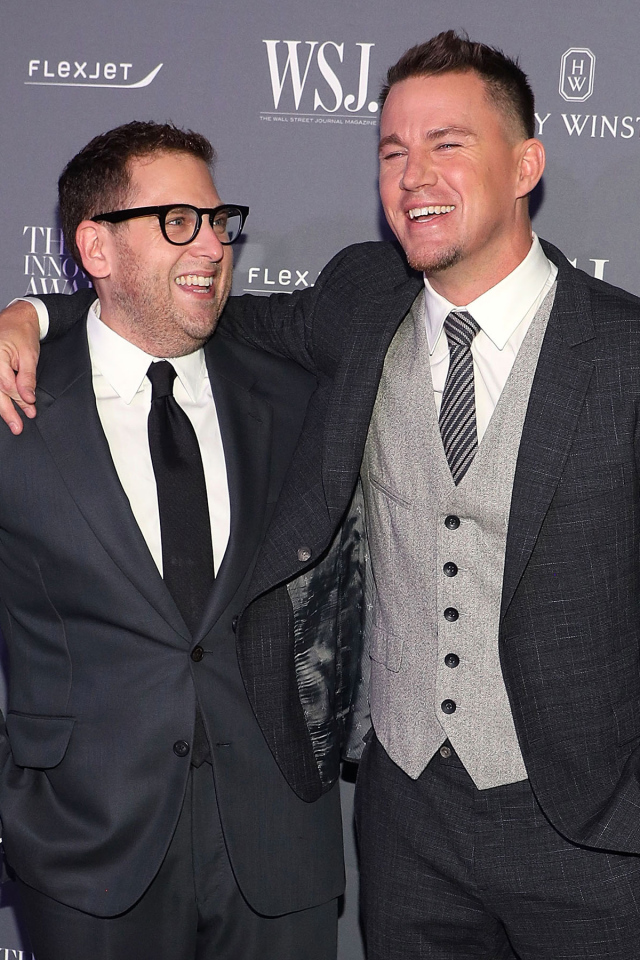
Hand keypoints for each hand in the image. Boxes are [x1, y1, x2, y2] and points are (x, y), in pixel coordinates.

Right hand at [0, 301, 39, 433]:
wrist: (17, 319)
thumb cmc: (22, 333)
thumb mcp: (30, 355)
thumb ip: (27, 377)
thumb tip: (28, 398)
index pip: (6, 384)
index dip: (19, 398)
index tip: (30, 407)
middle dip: (7, 411)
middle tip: (18, 427)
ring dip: (4, 407)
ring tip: (14, 423)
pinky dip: (1, 397)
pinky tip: (6, 409)